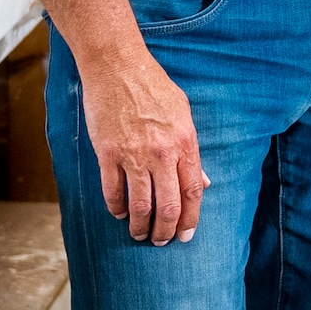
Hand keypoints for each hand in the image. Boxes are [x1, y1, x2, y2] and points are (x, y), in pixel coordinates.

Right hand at [79, 50, 208, 244]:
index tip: (186, 234)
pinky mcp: (107, 154)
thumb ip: (192, 150)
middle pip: (167, 206)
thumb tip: (203, 181)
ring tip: (140, 234)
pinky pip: (112, 191)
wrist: (118, 67)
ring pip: (139, 205)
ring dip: (140, 227)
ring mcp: (133, 156)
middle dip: (165, 231)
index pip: (192, 192)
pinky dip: (116, 208)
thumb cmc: (154, 87)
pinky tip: (120, 214)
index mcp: (185, 143)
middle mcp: (162, 154)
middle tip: (162, 242)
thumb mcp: (183, 114)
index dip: (190, 218)